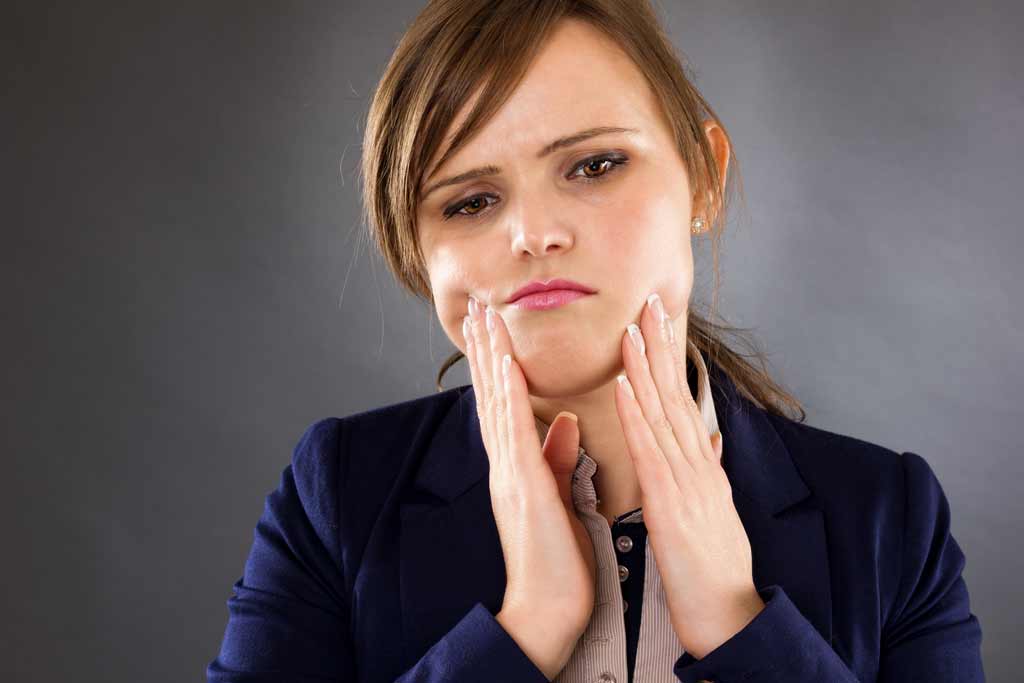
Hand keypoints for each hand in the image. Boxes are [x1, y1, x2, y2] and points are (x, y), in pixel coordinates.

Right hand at [462, 297, 597, 675]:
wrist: (549, 609)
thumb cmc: (558, 561)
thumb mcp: (561, 498)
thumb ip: (558, 458)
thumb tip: (562, 422)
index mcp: (518, 467)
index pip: (505, 405)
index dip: (497, 365)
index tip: (494, 330)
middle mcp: (506, 464)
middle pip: (491, 396)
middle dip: (485, 350)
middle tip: (478, 308)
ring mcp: (509, 473)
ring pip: (495, 403)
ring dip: (489, 358)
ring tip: (483, 318)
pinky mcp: (522, 485)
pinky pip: (513, 431)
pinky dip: (506, 395)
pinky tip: (503, 363)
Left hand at [614, 292, 765, 659]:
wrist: (730, 614)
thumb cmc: (716, 568)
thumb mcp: (716, 511)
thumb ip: (711, 470)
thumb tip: (712, 439)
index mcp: (702, 466)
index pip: (681, 400)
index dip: (668, 359)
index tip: (656, 322)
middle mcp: (698, 464)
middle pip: (676, 394)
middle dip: (661, 345)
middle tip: (647, 301)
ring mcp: (688, 480)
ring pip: (664, 413)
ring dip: (646, 367)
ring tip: (631, 327)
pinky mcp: (672, 502)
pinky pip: (651, 450)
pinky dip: (637, 414)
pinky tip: (623, 386)